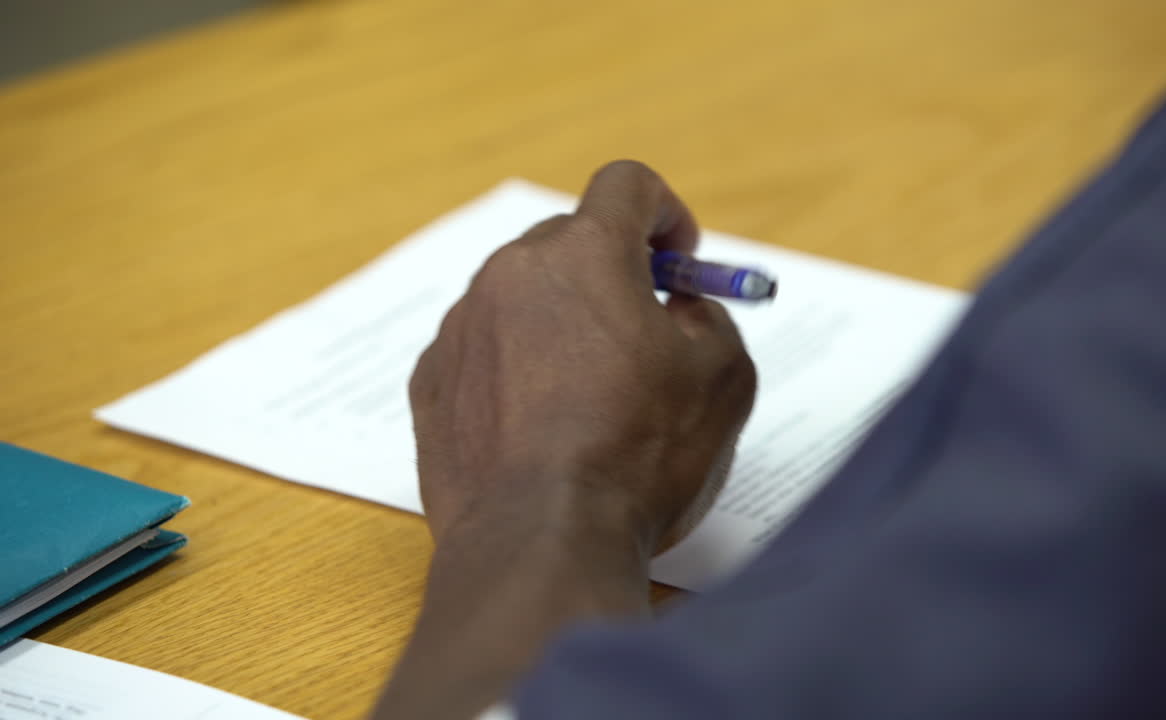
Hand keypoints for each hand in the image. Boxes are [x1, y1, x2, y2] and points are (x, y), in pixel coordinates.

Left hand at [408, 161, 756, 553]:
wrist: (539, 543)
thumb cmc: (637, 457)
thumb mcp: (723, 378)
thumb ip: (711, 318)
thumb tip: (682, 310)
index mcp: (584, 254)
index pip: (626, 184)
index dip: (664, 212)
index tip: (679, 262)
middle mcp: (510, 274)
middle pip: (568, 240)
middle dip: (611, 272)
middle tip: (643, 330)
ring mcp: (461, 328)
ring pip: (521, 297)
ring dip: (560, 323)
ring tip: (590, 394)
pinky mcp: (430, 382)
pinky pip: (483, 351)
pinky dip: (515, 370)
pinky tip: (541, 427)